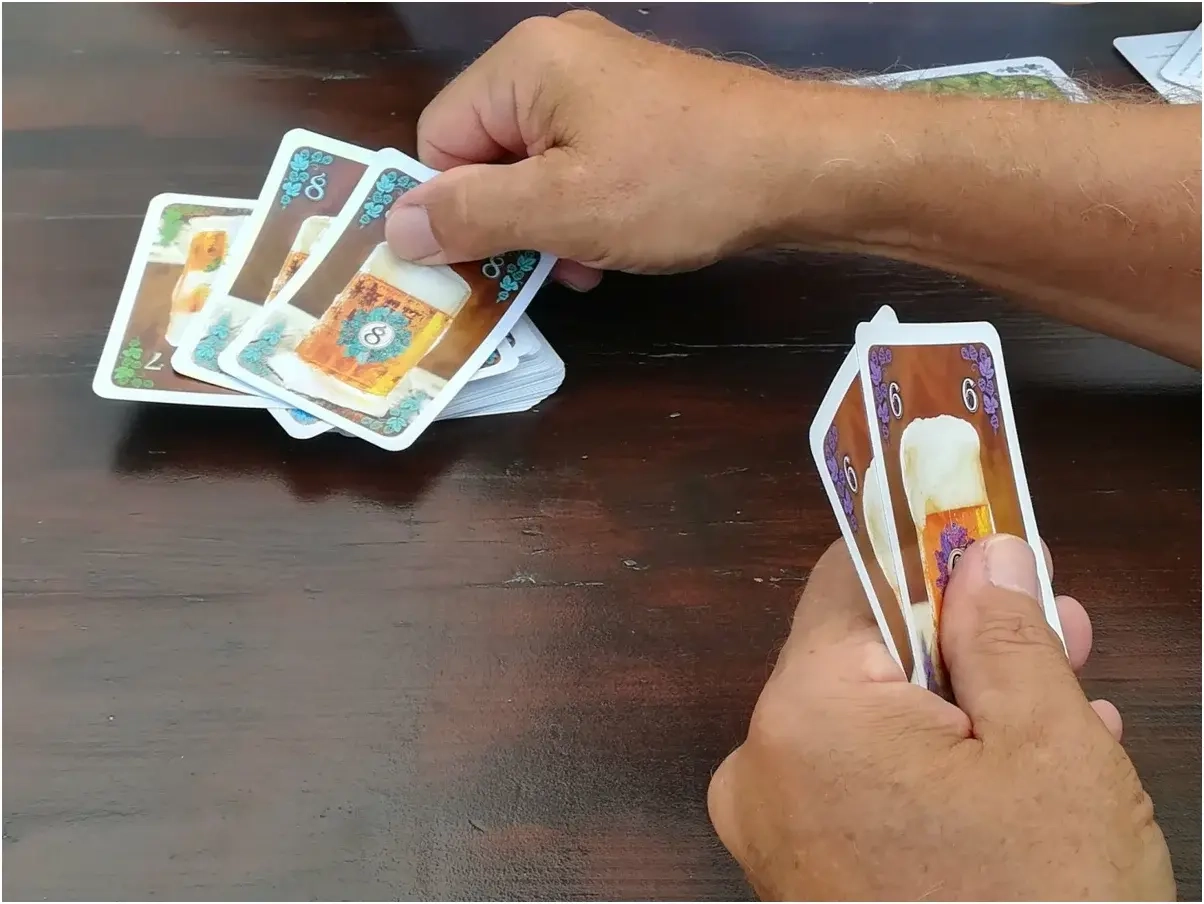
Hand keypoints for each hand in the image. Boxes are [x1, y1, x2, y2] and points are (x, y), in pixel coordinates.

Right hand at [386, 11, 830, 288]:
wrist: (801, 167)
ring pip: (536, 166)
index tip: (483, 261)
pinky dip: (586, 209)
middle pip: (486, 152)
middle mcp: (557, 57)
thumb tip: (395, 226)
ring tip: (587, 264)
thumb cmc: (679, 184)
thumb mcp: (563, 211)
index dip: (453, 207)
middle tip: (543, 269)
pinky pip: (581, 162)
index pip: (438, 139)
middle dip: (508, 220)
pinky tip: (613, 247)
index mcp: (524, 64)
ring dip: (549, 225)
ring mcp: (604, 80)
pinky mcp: (640, 108)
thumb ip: (472, 216)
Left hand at [707, 534, 1173, 900]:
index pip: (853, 579)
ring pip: (874, 725)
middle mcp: (764, 765)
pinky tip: (1017, 775)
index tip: (989, 531)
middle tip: (1055, 623)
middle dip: (964, 637)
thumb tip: (988, 553)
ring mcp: (774, 832)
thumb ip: (1006, 633)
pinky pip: (864, 790)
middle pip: (867, 655)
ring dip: (962, 706)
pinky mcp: (802, 878)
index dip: (929, 548)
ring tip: (1063, 700)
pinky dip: (931, 770)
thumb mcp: (1049, 749)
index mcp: (806, 711)